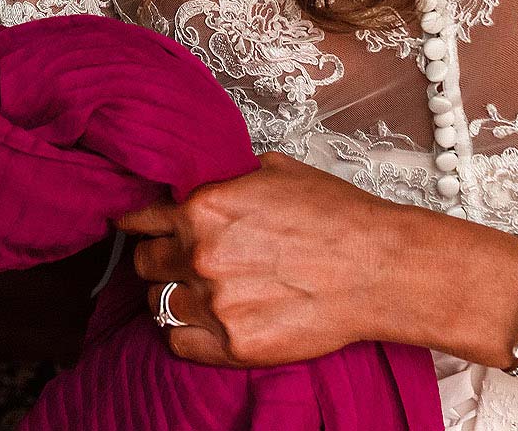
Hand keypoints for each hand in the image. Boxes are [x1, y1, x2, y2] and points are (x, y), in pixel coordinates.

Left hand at [117, 152, 412, 366]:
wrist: (380, 266)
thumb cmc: (338, 216)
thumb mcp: (277, 172)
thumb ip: (228, 179)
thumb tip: (205, 182)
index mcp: (205, 207)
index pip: (141, 219)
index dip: (139, 224)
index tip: (137, 229)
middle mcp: (201, 255)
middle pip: (145, 264)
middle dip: (159, 260)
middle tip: (179, 262)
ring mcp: (215, 304)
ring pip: (159, 305)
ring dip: (175, 297)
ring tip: (202, 293)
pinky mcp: (234, 346)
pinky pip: (179, 343)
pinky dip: (186, 334)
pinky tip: (208, 322)